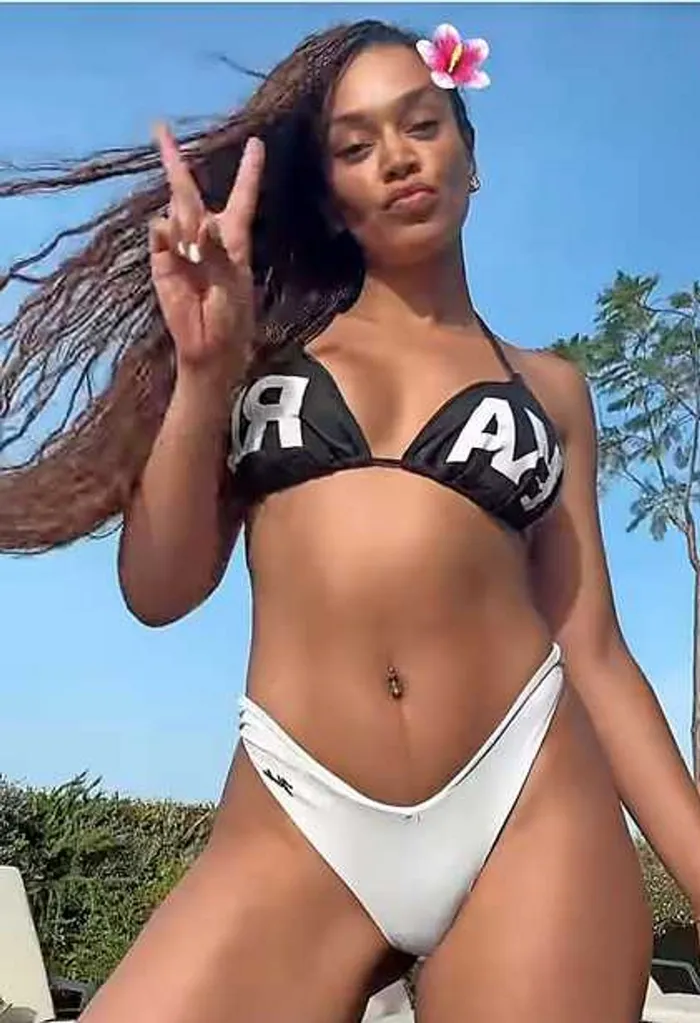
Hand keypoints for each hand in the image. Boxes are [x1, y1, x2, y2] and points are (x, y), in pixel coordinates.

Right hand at [149, 122, 264, 383]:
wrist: (208, 347)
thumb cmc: (231, 317)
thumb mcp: (232, 284)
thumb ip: (216, 253)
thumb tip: (199, 224)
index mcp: (234, 237)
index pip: (242, 196)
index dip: (249, 171)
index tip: (257, 142)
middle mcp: (207, 235)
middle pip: (191, 191)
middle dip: (175, 161)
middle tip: (160, 129)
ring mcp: (181, 245)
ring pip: (176, 211)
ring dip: (183, 219)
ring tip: (193, 252)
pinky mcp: (161, 260)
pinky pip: (160, 234)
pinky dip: (167, 237)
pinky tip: (178, 251)